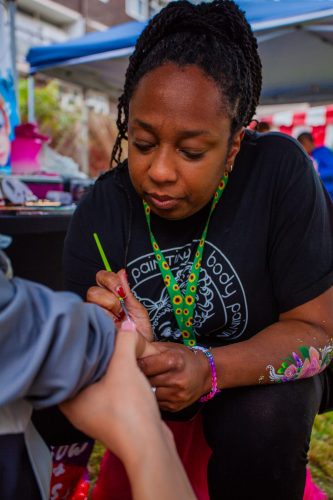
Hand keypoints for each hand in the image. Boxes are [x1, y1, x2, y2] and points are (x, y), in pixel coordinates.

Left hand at [60, 322, 194, 499]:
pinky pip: (108, 395)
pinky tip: (125, 373)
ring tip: (114, 353)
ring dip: (106, 371)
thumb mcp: (125, 367)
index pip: (63, 368)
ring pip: (96, 386)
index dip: (74, 350)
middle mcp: (76, 410)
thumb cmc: (129, 410)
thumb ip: (124, 341)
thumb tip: (126, 323)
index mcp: (68, 399)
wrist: (149, 444)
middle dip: (94, 358)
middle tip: (100, 340)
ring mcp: (93, 418)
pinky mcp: (110, 421)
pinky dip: (115, 383)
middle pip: (82, 375)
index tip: (83, 335)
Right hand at [87, 269, 152, 340]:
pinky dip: (104, 320)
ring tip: (118, 319)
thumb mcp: (137, 307)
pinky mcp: (92, 327)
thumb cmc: (140, 329)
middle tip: (121, 309)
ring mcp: (95, 315)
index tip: (122, 291)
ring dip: (107, 310)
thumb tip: (122, 272)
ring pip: (91, 304)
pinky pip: (91, 318)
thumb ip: (128, 291)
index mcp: (111, 294)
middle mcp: (100, 304)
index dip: (110, 281)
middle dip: (110, 299)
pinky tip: (113, 325)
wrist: (142, 347)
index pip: (101, 277)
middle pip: (93, 290)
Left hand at [138, 342, 210, 411]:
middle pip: (146, 380)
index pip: (145, 365)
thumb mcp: (170, 347)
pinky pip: (156, 402)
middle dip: (138, 376)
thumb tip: (130, 348)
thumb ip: (150, 348)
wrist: (204, 374)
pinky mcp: (175, 406)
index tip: (131, 362)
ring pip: (149, 393)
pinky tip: (155, 390)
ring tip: (145, 382)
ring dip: (145, 388)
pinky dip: (152, 397)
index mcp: (174, 361)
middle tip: (134, 373)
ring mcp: (176, 395)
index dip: (135, 363)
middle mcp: (176, 379)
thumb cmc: (184, 358)